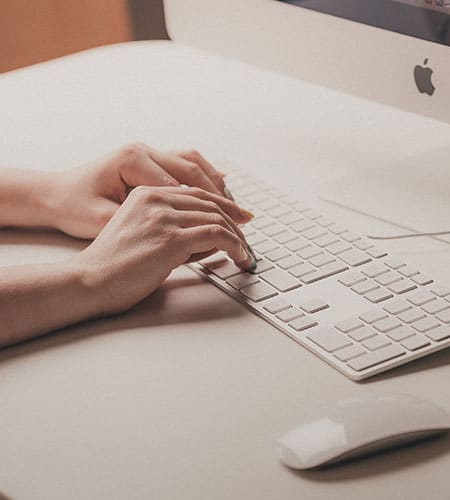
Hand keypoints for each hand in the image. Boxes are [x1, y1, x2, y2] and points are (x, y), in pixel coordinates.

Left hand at [47, 143, 230, 238]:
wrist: (53, 193)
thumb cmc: (73, 207)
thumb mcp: (103, 220)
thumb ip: (143, 224)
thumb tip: (178, 234)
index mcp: (132, 160)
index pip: (181, 185)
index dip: (206, 209)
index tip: (225, 229)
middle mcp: (143, 150)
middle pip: (194, 170)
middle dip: (222, 196)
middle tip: (244, 218)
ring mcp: (148, 151)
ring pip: (195, 162)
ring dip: (218, 184)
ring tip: (236, 207)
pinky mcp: (150, 158)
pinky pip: (187, 162)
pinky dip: (207, 176)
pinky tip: (222, 191)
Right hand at [71, 185, 254, 315]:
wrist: (90, 281)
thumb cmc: (115, 266)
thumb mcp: (145, 235)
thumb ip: (177, 230)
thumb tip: (214, 238)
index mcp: (146, 194)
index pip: (197, 194)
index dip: (224, 205)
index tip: (241, 217)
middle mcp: (155, 200)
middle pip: (210, 204)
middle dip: (235, 221)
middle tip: (247, 237)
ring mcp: (163, 218)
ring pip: (216, 218)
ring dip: (237, 237)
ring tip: (244, 253)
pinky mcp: (170, 239)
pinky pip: (216, 235)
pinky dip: (234, 245)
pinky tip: (238, 256)